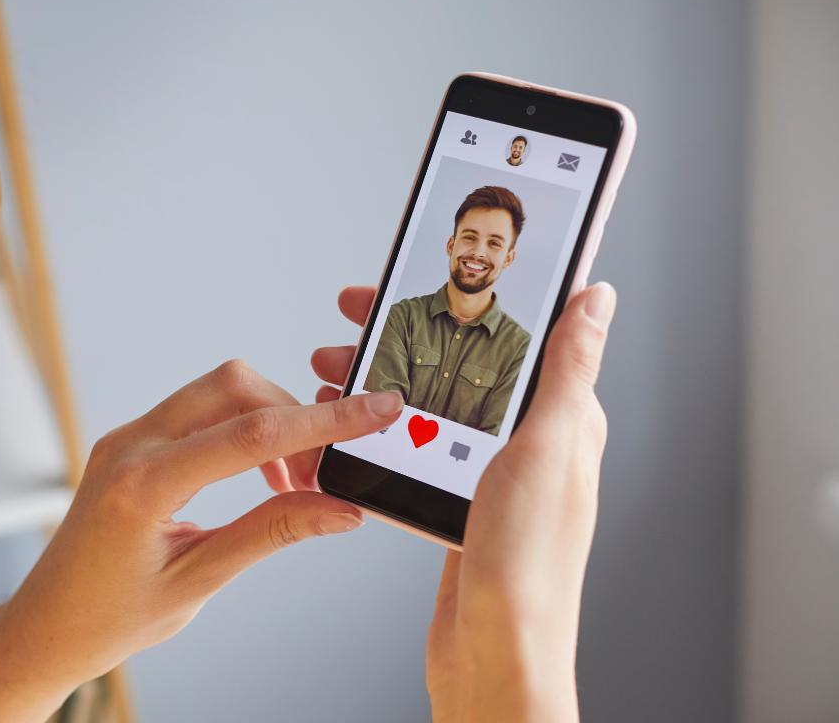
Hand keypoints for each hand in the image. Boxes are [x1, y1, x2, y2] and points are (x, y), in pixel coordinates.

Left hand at [0, 361, 403, 720]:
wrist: (46, 627)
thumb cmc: (109, 617)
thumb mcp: (199, 582)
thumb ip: (272, 533)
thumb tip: (341, 508)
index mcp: (145, 485)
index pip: (253, 434)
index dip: (325, 420)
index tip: (378, 408)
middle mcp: (131, 446)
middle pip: (234, 387)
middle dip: (293, 416)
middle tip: (326, 474)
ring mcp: (126, 438)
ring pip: (216, 392)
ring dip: (267, 423)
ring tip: (295, 485)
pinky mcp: (129, 443)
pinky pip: (196, 413)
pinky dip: (239, 432)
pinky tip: (260, 479)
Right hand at [311, 283, 615, 721]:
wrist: (495, 652)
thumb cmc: (528, 561)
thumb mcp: (547, 448)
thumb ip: (566, 370)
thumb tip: (595, 297)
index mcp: (561, 421)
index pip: (518, 333)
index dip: (470, 295)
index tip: (418, 271)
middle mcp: (529, 444)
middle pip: (461, 364)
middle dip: (403, 334)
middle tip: (352, 317)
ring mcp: (491, 477)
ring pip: (429, 404)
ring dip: (379, 381)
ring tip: (329, 371)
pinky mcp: (458, 506)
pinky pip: (414, 449)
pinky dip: (378, 429)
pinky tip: (347, 428)